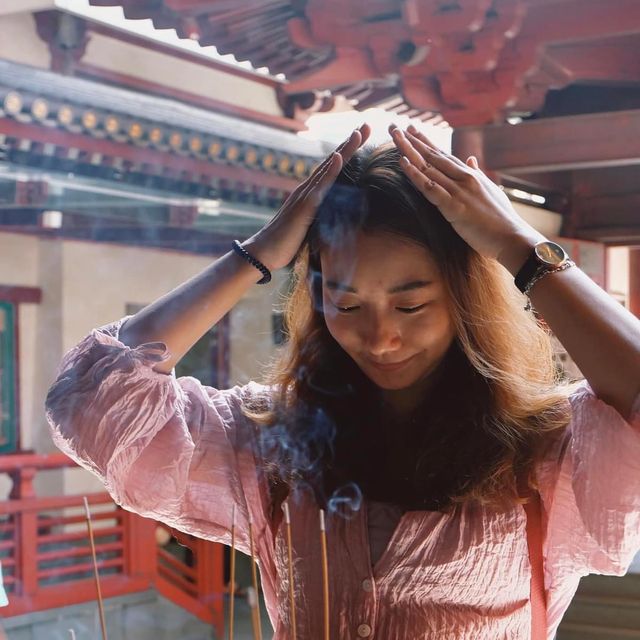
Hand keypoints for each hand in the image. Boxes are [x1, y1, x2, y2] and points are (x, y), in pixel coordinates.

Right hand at [245, 124, 370, 270]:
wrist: (263, 253)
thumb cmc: (285, 245)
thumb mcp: (308, 230)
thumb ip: (319, 221)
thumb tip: (334, 225)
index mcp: (309, 195)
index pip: (330, 170)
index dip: (346, 153)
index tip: (361, 138)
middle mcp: (306, 190)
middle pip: (331, 162)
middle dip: (349, 143)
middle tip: (365, 126)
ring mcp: (304, 196)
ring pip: (328, 168)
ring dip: (344, 149)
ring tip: (358, 132)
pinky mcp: (303, 207)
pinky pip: (320, 186)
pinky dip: (330, 170)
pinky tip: (340, 157)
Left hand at [389, 124, 544, 264]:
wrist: (512, 237)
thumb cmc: (502, 219)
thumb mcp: (490, 190)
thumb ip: (478, 174)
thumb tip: (471, 159)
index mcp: (470, 175)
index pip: (443, 154)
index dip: (426, 142)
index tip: (411, 130)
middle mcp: (463, 178)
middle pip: (432, 156)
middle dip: (412, 141)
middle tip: (394, 127)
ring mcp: (458, 191)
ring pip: (428, 167)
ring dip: (409, 151)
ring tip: (394, 136)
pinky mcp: (454, 208)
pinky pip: (430, 189)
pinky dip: (416, 175)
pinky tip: (403, 163)